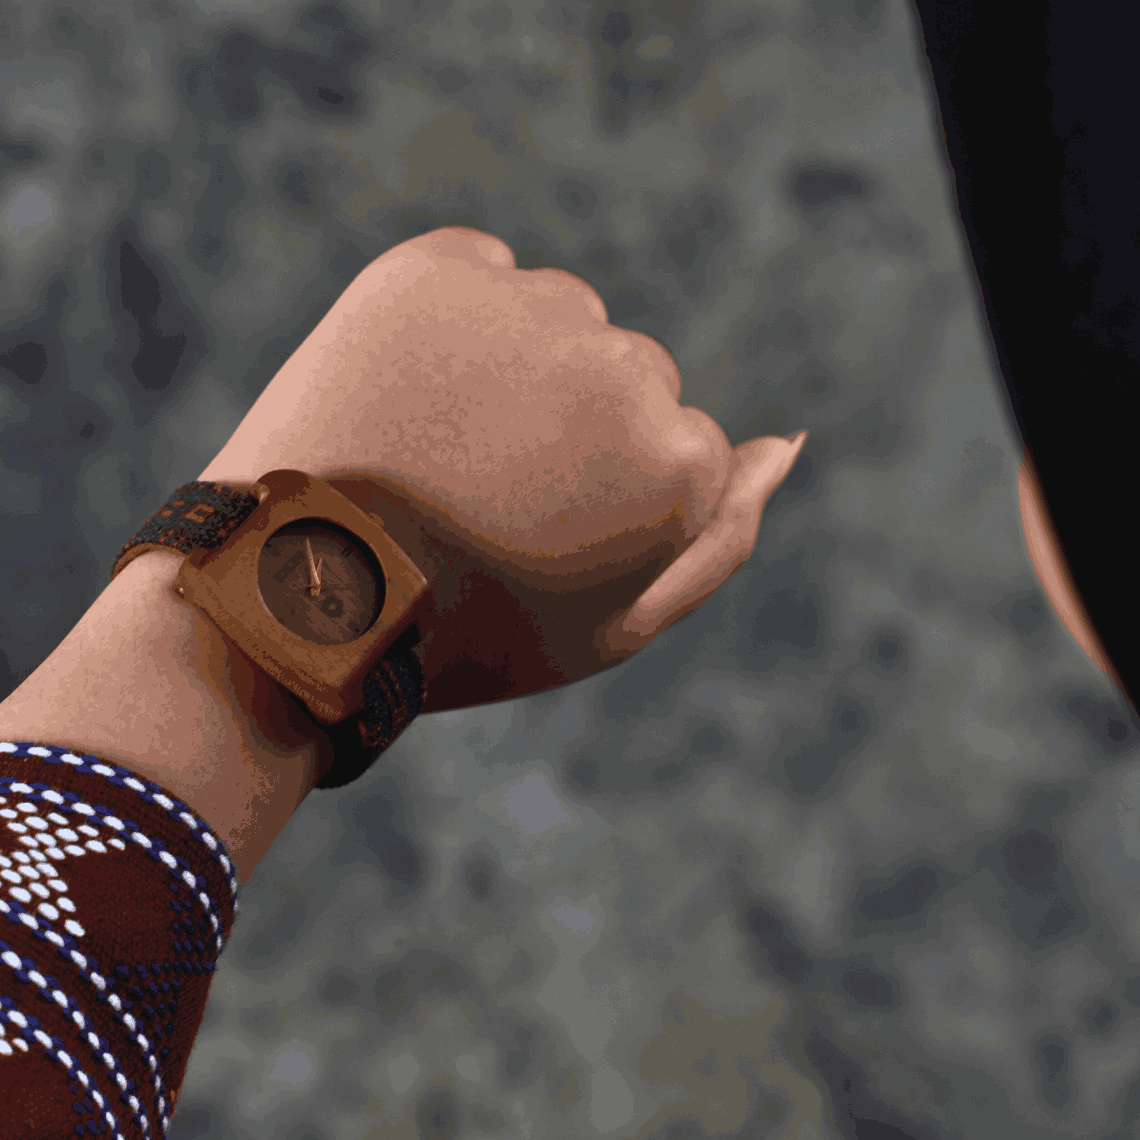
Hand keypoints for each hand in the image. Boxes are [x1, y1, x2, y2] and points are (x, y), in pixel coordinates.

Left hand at [198, 227, 806, 713]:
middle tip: (489, 494)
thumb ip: (721, 536)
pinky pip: (483, 273)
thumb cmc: (472, 627)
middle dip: (578, 424)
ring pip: (563, 318)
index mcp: (675, 456)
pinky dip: (462, 319)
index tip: (547, 538)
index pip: (685, 444)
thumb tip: (784, 444)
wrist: (299, 596)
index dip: (613, 498)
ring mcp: (524, 305)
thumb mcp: (617, 622)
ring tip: (444, 444)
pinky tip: (415, 390)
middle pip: (632, 372)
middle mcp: (619, 364)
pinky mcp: (432, 267)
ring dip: (523, 366)